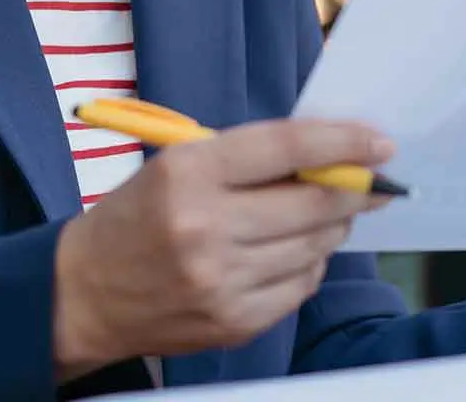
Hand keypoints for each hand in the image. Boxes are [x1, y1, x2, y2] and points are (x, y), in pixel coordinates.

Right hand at [52, 119, 393, 378]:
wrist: (84, 292)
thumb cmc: (140, 212)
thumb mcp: (182, 162)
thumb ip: (252, 157)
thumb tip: (331, 155)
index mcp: (191, 173)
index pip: (287, 148)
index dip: (343, 142)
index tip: (381, 142)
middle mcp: (206, 228)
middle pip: (312, 204)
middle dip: (354, 189)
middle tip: (372, 180)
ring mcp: (220, 282)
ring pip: (314, 247)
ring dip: (333, 226)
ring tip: (327, 213)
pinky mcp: (232, 323)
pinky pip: (299, 287)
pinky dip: (309, 263)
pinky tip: (293, 250)